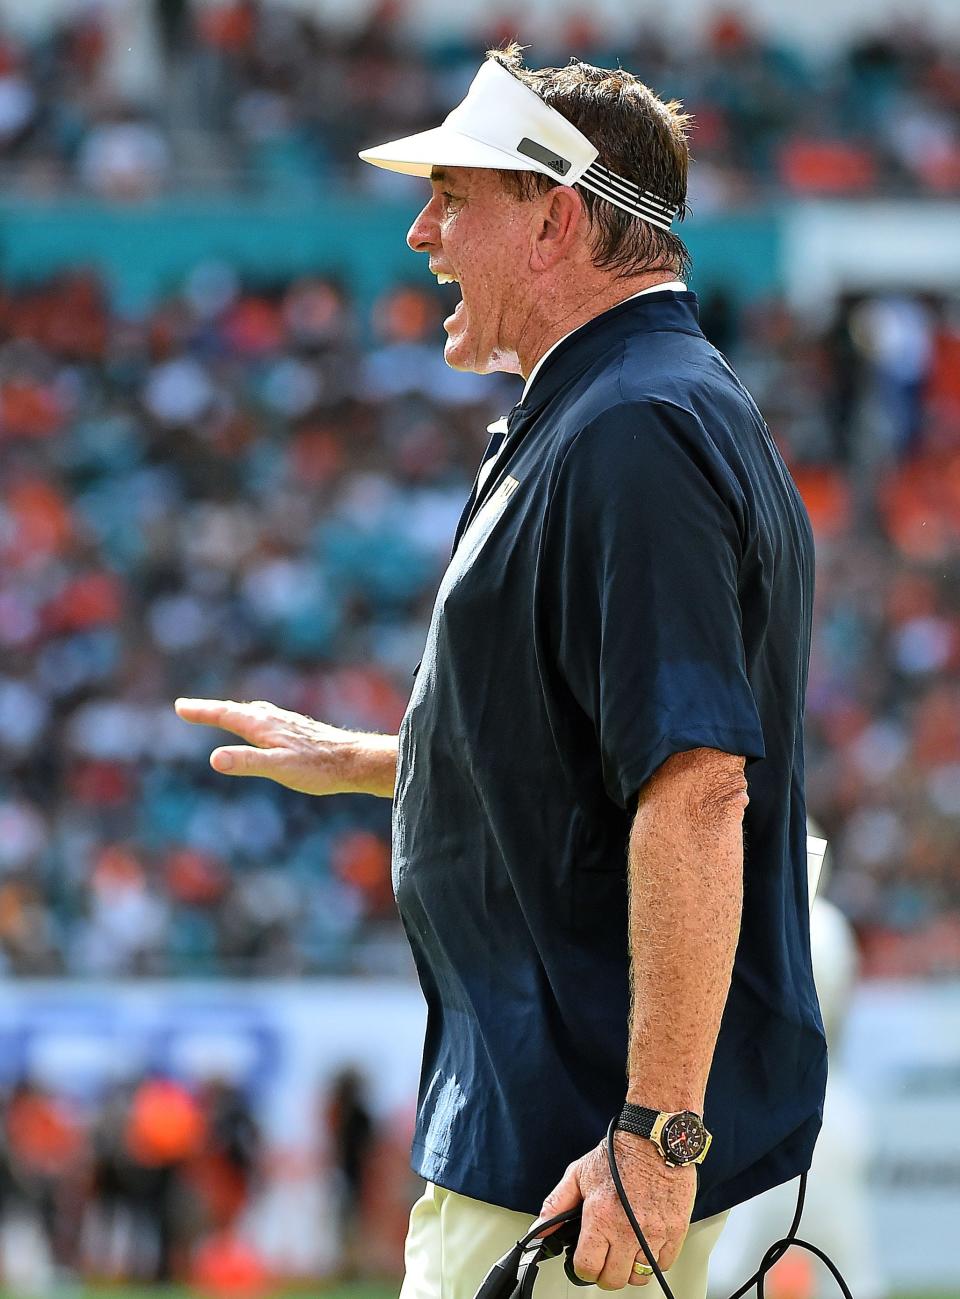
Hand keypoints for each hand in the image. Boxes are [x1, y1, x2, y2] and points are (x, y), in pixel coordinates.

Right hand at [174, 698, 396, 797]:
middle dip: (211, 709)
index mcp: (264, 725)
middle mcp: (274, 719)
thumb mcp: (279, 768)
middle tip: (188, 708)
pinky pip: (266, 718)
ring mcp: (287, 723)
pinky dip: (252, 718)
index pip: (226, 714)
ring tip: (220, 713)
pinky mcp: (299, 730)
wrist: (355, 761)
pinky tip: (263, 726)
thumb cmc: (319, 768)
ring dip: (232, 712)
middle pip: (236, 710)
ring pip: (253, 713)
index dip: (202, 711)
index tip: (180, 706)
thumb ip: (247, 761)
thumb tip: (214, 758)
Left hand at [539, 1132, 695, 1289]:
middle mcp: (627, 1230)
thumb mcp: (579, 1173)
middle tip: (605, 1258)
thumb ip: (556, 1203)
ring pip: (639, 1276)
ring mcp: (653, 1233)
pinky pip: (663, 1264)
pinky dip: (653, 1259)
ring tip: (626, 1250)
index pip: (587, 1267)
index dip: (582, 1268)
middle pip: (613, 1279)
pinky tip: (645, 1242)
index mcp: (601, 1217)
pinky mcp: (675, 1231)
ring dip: (630, 1268)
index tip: (585, 1261)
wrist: (654, 1138)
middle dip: (604, 1272)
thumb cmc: (619, 1154)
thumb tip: (540, 1229)